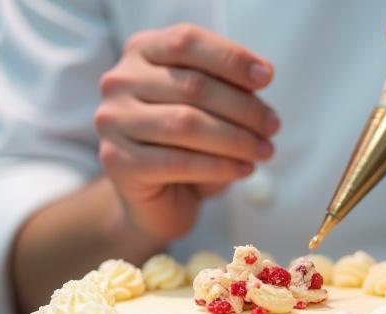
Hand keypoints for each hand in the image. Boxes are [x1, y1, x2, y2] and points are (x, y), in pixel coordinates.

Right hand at [95, 23, 278, 239]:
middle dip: (243, 107)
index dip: (230, 58)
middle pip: (193, 86)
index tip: (267, 79)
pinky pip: (179, 162)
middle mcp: (119, 81)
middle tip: (273, 126)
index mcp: (141, 52)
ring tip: (264, 151)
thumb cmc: (188, 145)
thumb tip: (261, 75)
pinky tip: (244, 169)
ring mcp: (113, 122)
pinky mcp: (118, 162)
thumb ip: (227, 86)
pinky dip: (219, 167)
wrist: (156, 199)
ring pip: (186, 124)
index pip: (187, 42)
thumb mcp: (209, 107)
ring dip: (236, 139)